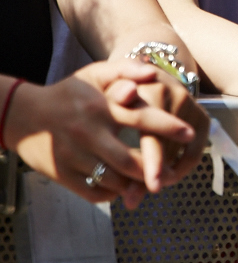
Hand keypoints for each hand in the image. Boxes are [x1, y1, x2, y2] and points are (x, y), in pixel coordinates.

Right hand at [5, 61, 199, 208]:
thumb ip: (125, 69)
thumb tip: (152, 72)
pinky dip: (115, 192)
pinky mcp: (61, 175)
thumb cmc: (69, 94)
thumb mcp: (95, 74)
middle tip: (174, 173)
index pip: (140, 118)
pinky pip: (95, 192)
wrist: (23, 115)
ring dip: (137, 183)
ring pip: (114, 180)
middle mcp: (86, 133)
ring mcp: (72, 156)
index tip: (189, 133)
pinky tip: (125, 185)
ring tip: (153, 180)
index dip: (167, 127)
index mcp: (100, 107)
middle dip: (155, 169)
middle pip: (129, 160)